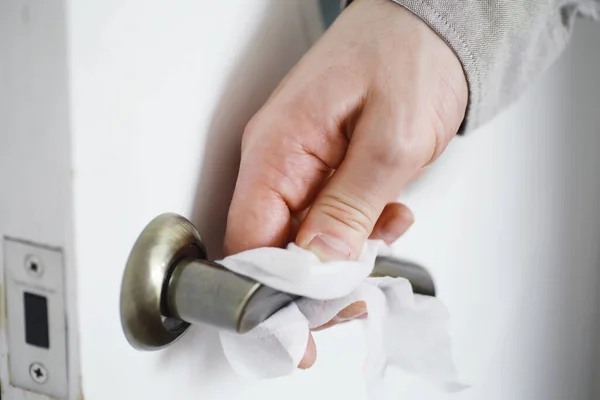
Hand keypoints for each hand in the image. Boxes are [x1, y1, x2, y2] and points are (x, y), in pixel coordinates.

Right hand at [224, 0, 466, 367]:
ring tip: (384, 233)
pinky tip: (384, 218)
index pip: (247, 239)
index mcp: (278, 148)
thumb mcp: (390, 140)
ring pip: (299, 239)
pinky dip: (354, 234)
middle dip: (314, 280)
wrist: (429, 24)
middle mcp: (277, 159)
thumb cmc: (410, 56)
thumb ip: (350, 208)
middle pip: (270, 247)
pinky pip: (322, 219)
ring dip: (341, 256)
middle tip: (357, 291)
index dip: (271, 292)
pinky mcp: (320, 168)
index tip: (304, 322)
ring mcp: (297, 164)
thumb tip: (316, 265)